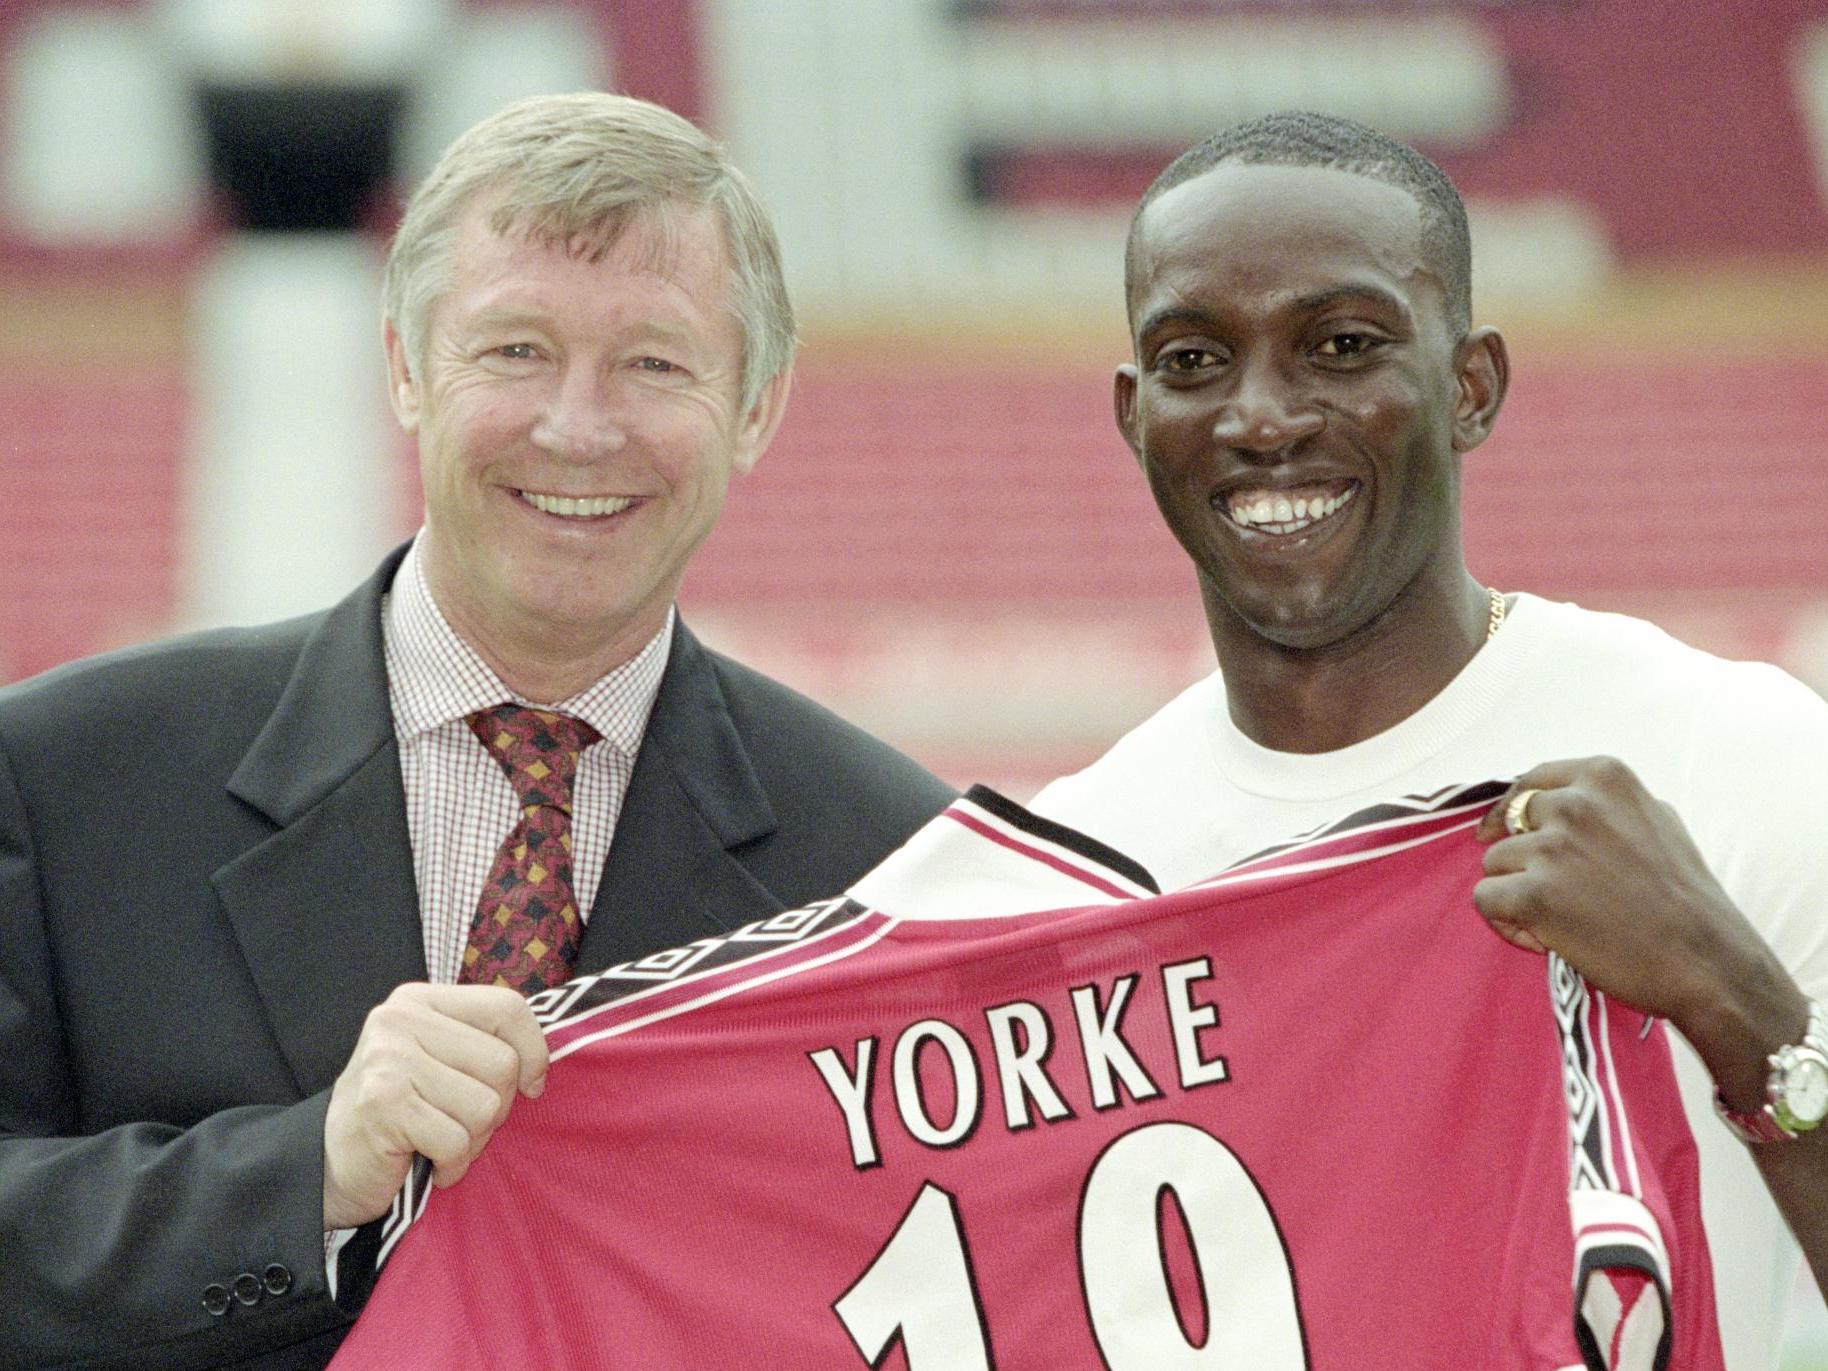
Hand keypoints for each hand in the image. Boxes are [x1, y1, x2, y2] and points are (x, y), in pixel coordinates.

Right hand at [322, 983, 548, 1229]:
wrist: (327, 1164)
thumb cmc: (399, 1114)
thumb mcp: (440, 1061)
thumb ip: (483, 1045)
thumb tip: (544, 1063)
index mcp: (421, 1000)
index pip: (508, 1006)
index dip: (535, 1051)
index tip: (532, 1086)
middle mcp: (400, 1020)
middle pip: (503, 1064)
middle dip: (497, 1108)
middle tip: (461, 1125)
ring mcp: (389, 1059)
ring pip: (485, 1106)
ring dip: (473, 1140)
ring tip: (441, 1142)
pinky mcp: (384, 1104)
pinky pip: (457, 1140)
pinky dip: (452, 1164)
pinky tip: (429, 1163)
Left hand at [1474, 757, 1806, 1104]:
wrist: (1706, 961)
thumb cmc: (1686, 898)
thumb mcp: (1660, 822)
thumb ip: (1610, 806)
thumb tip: (1567, 799)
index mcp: (1604, 778)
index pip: (1530, 783)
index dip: (1514, 811)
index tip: (1502, 831)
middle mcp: (1574, 805)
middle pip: (1508, 824)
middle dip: (1524, 859)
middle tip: (1560, 894)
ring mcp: (1552, 849)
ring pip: (1494, 864)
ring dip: (1516, 893)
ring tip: (1564, 921)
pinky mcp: (1533, 895)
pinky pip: (1486, 899)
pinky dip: (1507, 923)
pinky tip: (1546, 939)